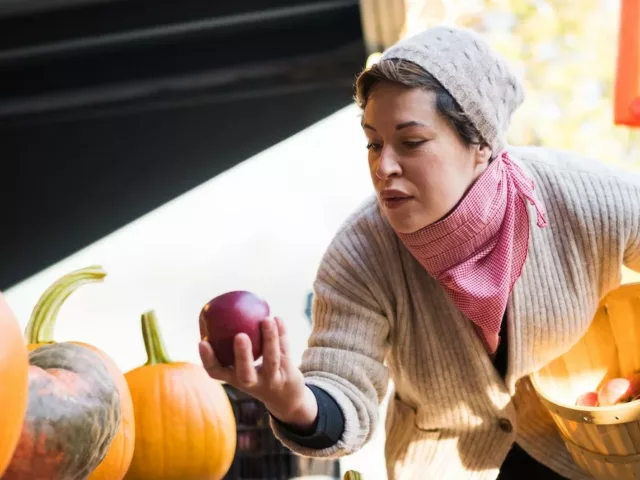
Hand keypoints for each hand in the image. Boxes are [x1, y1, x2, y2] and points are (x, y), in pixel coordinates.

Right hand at [199, 316, 317, 430]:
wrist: (287, 398)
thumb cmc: (258, 375)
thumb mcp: (244, 366)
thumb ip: (233, 346)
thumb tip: (221, 313)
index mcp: (235, 379)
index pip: (217, 373)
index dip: (208, 359)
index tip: (202, 342)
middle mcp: (253, 382)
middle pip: (245, 373)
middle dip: (242, 355)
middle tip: (240, 336)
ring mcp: (272, 380)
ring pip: (271, 360)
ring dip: (270, 339)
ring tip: (266, 319)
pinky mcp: (289, 374)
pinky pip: (285, 351)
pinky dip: (282, 334)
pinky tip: (278, 319)